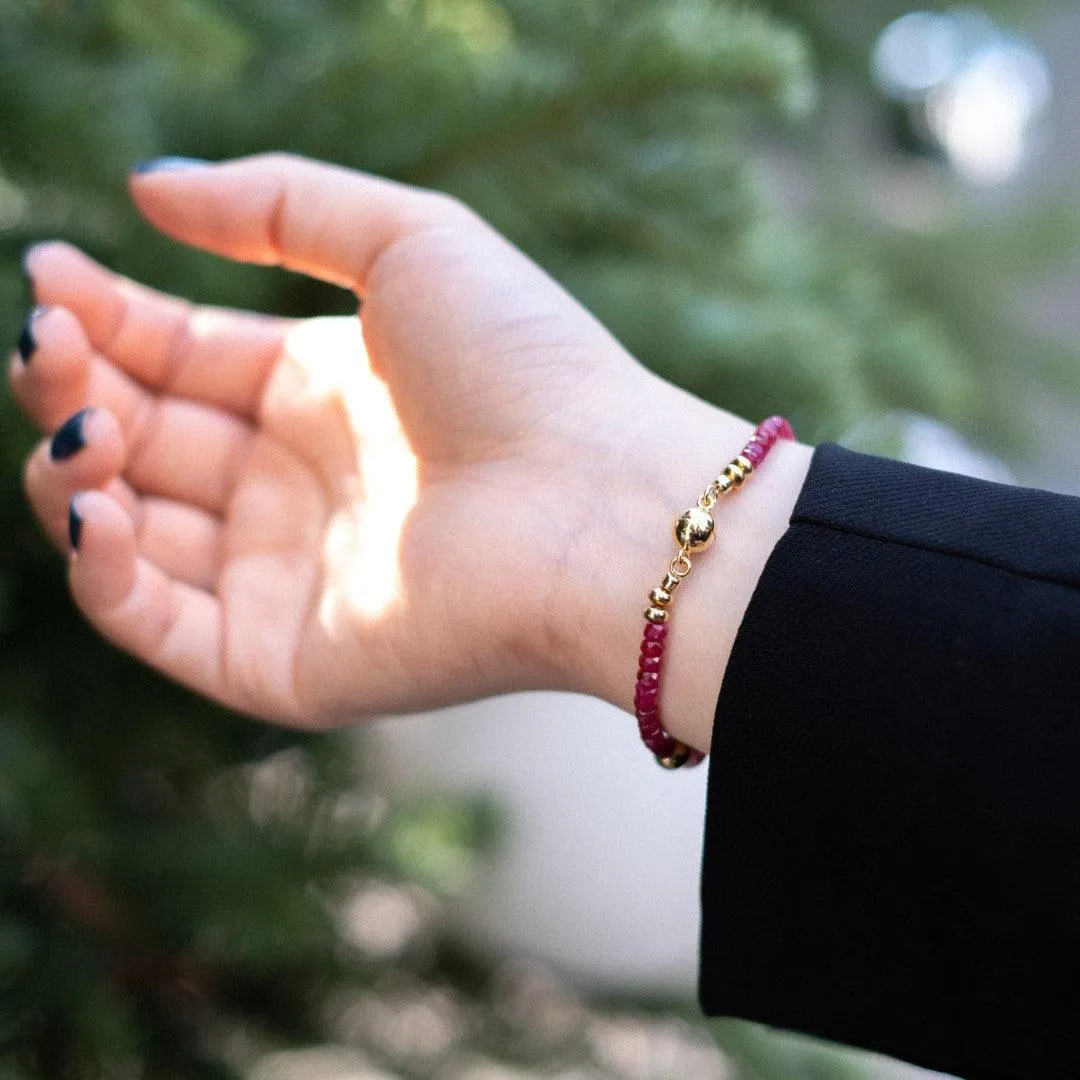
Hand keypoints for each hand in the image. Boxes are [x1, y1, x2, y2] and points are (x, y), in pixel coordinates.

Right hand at [11, 155, 809, 745]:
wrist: (600, 504)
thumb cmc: (523, 367)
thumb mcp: (408, 241)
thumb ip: (279, 203)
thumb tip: (147, 187)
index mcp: (320, 394)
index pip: (180, 358)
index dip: (107, 319)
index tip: (47, 274)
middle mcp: (296, 488)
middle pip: (144, 442)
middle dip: (77, 388)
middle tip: (46, 343)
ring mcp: (287, 579)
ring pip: (132, 537)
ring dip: (76, 475)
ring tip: (82, 422)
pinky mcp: (286, 663)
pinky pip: (159, 625)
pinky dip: (103, 574)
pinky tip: (96, 505)